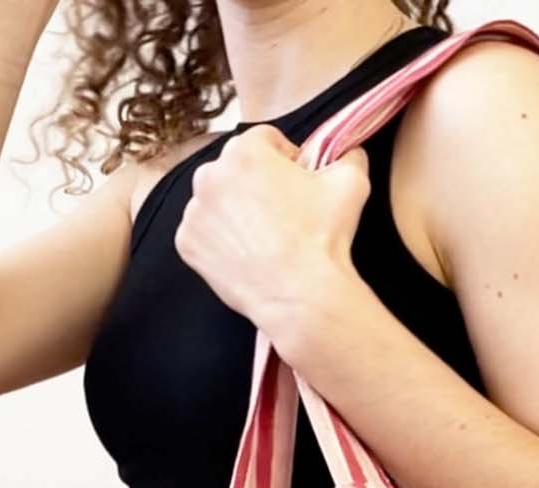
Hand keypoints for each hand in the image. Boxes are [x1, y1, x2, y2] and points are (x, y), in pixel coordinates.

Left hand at [174, 124, 369, 344]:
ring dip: (235, 211)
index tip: (297, 186)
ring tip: (263, 238)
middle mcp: (210, 174)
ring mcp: (194, 212)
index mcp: (245, 150)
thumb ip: (348, 155)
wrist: (299, 296)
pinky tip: (245, 255)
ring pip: (216, 201)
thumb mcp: (351, 183)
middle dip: (255, 185)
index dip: (286, 162)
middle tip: (281, 215)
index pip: (266, 140)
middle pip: (235, 169)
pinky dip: (220, 242)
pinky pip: (203, 234)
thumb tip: (348, 150)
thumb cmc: (322, 237)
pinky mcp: (187, 244)